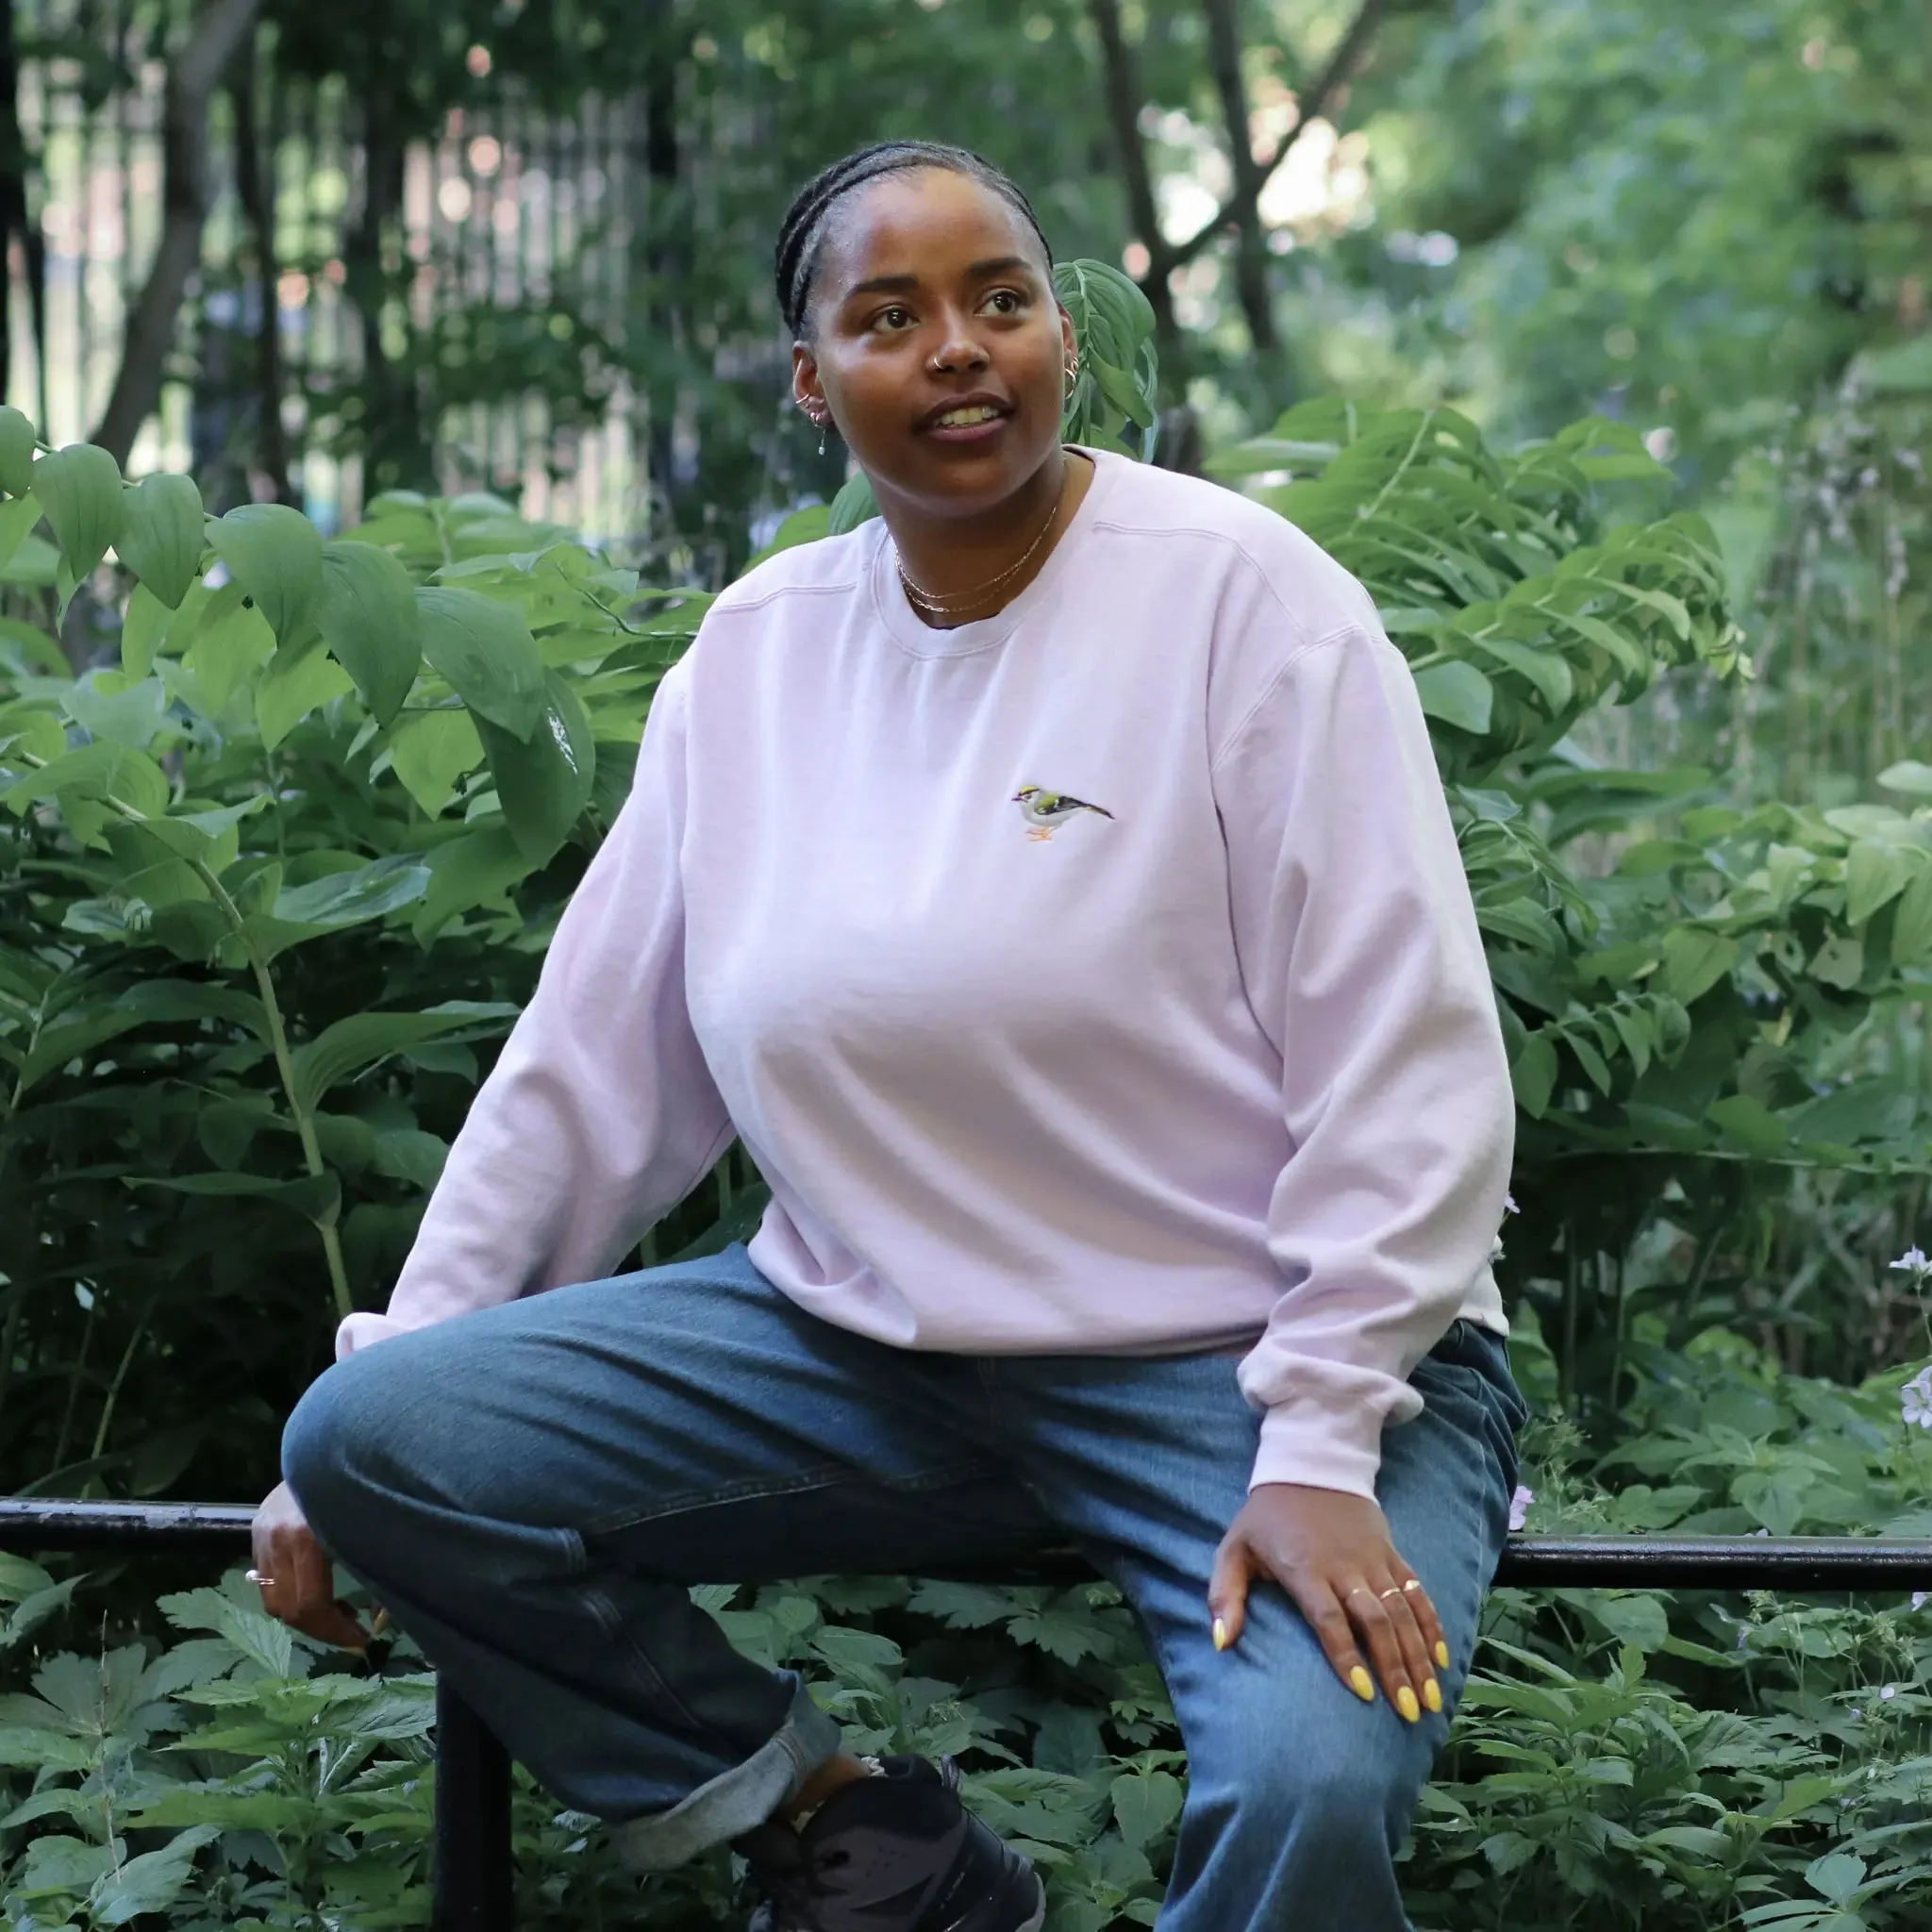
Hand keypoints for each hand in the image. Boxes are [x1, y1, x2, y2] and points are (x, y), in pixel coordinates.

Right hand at [250, 1482, 371, 1650]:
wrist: (334, 1437)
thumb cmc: (369, 1481)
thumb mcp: (377, 1529)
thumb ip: (377, 1577)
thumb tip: (378, 1623)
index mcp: (308, 1536)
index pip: (311, 1605)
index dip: (336, 1632)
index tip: (363, 1641)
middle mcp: (277, 1536)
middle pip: (287, 1609)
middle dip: (321, 1628)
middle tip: (351, 1630)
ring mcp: (262, 1530)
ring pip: (272, 1598)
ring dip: (303, 1614)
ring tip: (337, 1610)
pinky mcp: (257, 1526)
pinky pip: (268, 1577)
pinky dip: (291, 1592)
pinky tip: (318, 1587)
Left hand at [1207, 1483, 1448, 1722]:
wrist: (1310, 1465)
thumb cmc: (1266, 1518)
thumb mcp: (1233, 1549)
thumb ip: (1224, 1596)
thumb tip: (1221, 1643)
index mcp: (1304, 1568)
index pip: (1329, 1618)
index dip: (1347, 1655)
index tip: (1364, 1694)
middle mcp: (1344, 1566)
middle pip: (1375, 1621)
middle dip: (1396, 1669)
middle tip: (1410, 1714)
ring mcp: (1372, 1559)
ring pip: (1402, 1612)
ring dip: (1419, 1656)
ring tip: (1431, 1700)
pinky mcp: (1391, 1553)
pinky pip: (1416, 1591)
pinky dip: (1432, 1624)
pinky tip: (1442, 1659)